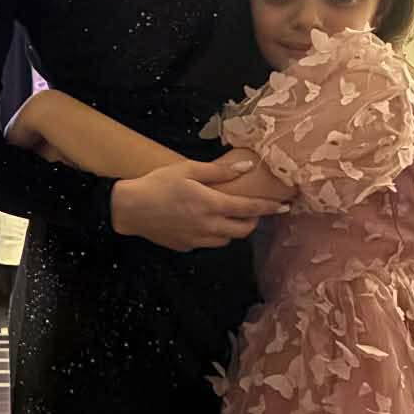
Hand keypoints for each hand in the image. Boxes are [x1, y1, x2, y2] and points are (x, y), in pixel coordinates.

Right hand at [112, 156, 286, 251]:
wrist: (128, 208)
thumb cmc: (157, 184)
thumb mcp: (188, 169)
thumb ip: (220, 170)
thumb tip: (247, 167)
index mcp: (211, 204)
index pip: (249, 208)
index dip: (270, 208)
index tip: (285, 206)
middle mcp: (208, 226)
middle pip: (243, 230)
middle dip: (253, 220)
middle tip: (252, 209)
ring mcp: (197, 240)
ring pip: (227, 239)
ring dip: (233, 229)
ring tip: (226, 215)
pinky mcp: (186, 247)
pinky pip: (208, 243)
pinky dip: (213, 234)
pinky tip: (203, 223)